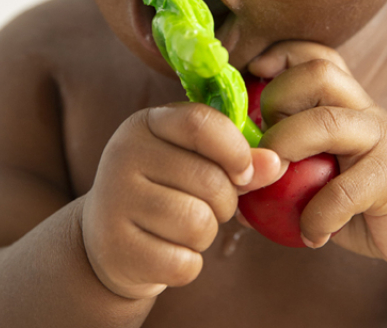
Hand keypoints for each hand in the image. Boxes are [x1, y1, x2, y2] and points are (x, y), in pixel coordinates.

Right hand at [81, 102, 280, 299]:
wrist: (108, 237)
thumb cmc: (165, 188)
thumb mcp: (194, 160)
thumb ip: (237, 157)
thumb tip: (278, 164)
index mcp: (146, 123)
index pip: (200, 122)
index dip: (235, 149)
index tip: (246, 172)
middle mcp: (124, 156)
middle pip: (208, 179)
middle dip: (226, 201)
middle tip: (209, 205)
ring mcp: (114, 202)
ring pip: (198, 223)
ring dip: (207, 233)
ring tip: (186, 226)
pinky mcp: (116, 249)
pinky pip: (183, 263)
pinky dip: (188, 263)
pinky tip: (168, 250)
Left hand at [248, 42, 386, 269]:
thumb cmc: (372, 194)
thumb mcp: (333, 167)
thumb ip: (295, 163)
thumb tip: (237, 180)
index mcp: (350, 101)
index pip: (318, 56)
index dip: (283, 54)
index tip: (253, 72)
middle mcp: (365, 110)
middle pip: (320, 73)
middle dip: (278, 97)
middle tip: (264, 139)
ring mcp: (381, 140)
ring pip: (327, 121)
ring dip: (287, 146)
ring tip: (273, 178)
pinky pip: (343, 190)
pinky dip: (317, 215)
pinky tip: (311, 234)